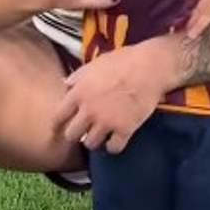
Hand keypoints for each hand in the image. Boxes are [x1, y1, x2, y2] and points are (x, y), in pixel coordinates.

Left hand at [53, 40, 170, 153]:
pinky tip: (115, 141)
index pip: (58, 116)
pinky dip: (113, 147)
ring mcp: (106, 122)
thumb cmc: (122, 60)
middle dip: (76, 135)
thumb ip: (78, 77)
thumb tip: (64, 84)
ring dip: (94, 142)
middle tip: (83, 132)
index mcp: (79, 93)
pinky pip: (113, 148)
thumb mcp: (95, 64)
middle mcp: (89, 110)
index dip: (59, 123)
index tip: (62, 126)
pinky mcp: (125, 129)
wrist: (150, 67)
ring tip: (100, 137)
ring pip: (90, 144)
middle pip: (71, 135)